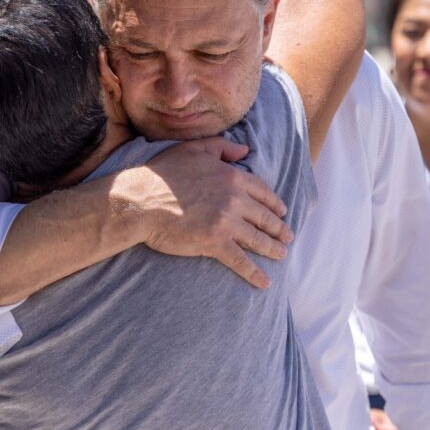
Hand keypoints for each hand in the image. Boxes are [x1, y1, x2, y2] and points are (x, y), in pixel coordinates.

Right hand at [132, 137, 293, 288]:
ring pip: (258, 239)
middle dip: (279, 228)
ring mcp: (226, 222)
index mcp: (232, 177)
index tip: (282, 211)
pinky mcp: (215, 243)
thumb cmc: (163, 174)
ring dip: (273, 248)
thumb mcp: (194, 149)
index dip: (274, 203)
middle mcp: (235, 199)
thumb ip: (221, 147)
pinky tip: (265, 282)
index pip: (262, 191)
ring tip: (281, 254)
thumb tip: (245, 151)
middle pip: (264, 217)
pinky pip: (241, 261)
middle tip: (288, 236)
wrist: (141, 200)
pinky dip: (254, 273)